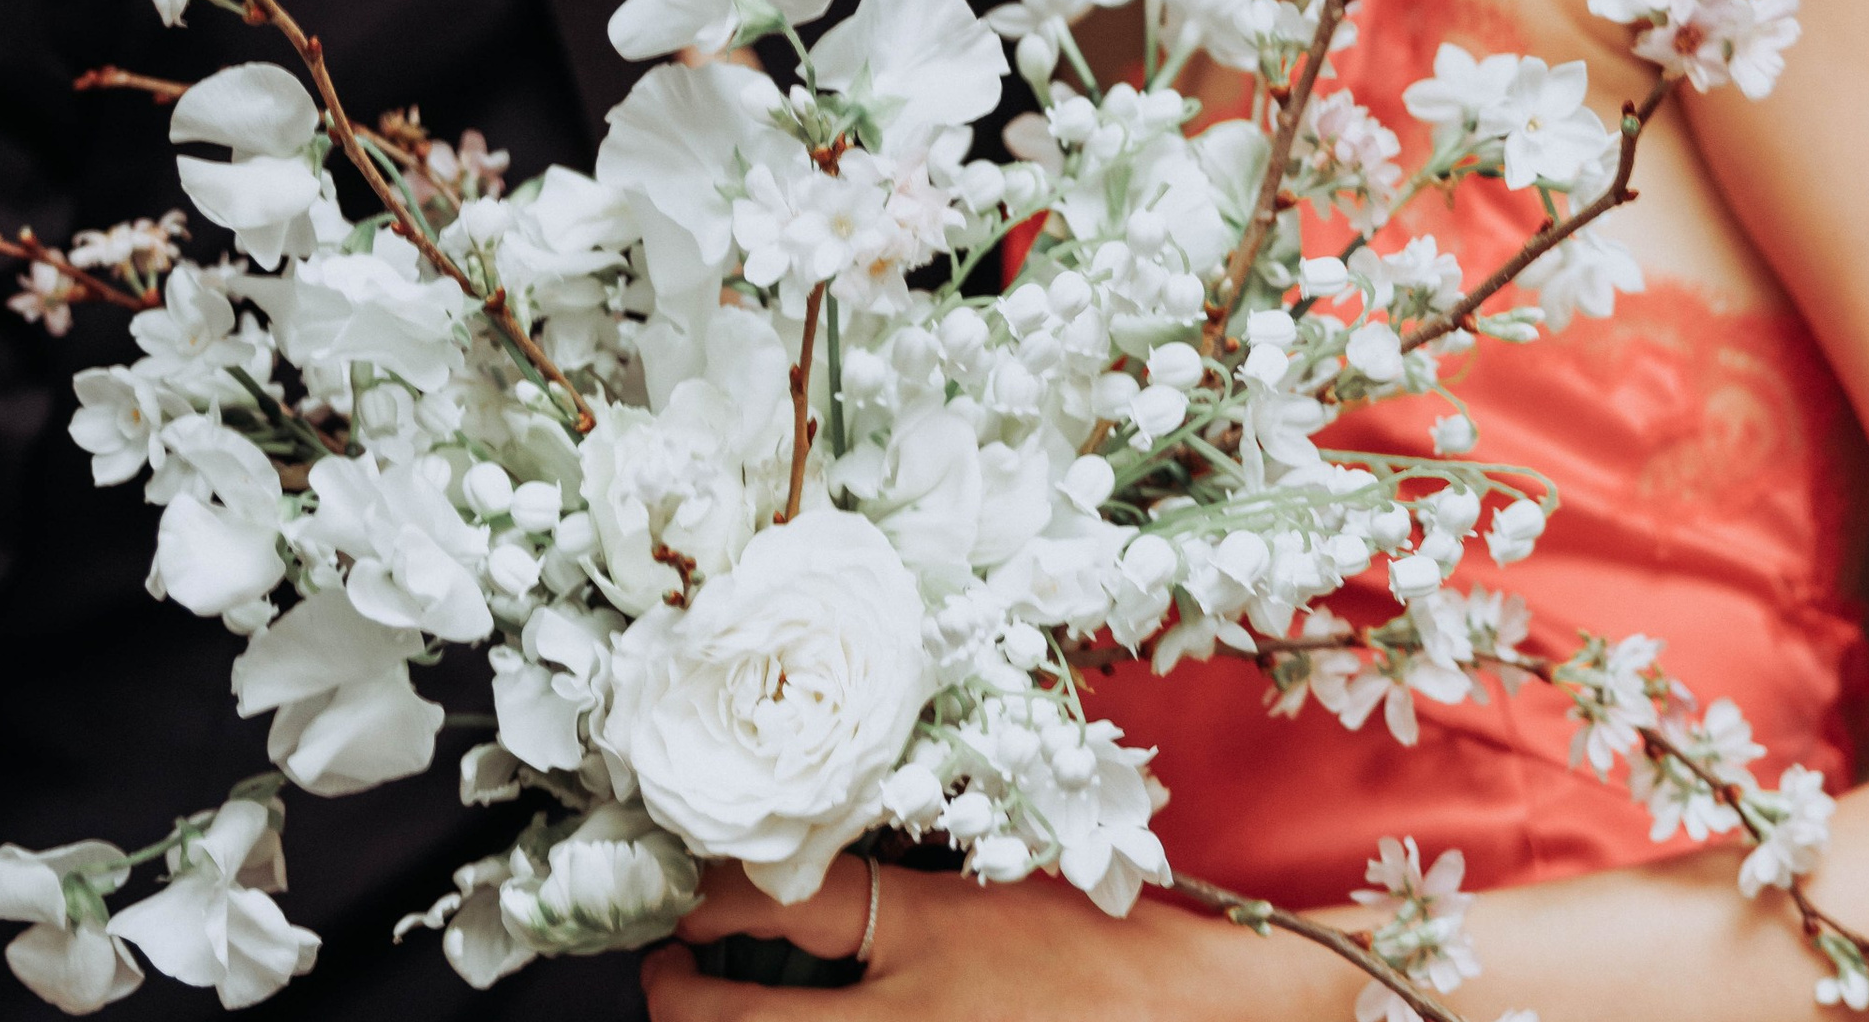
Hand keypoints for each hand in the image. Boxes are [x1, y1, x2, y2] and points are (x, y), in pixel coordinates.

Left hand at [643, 859, 1358, 1020]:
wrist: (1207, 1015)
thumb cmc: (1114, 937)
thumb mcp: (1008, 875)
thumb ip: (910, 875)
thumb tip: (812, 861)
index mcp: (928, 935)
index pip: (778, 903)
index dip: (709, 895)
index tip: (686, 887)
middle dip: (677, 1000)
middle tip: (661, 973)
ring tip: (702, 1015)